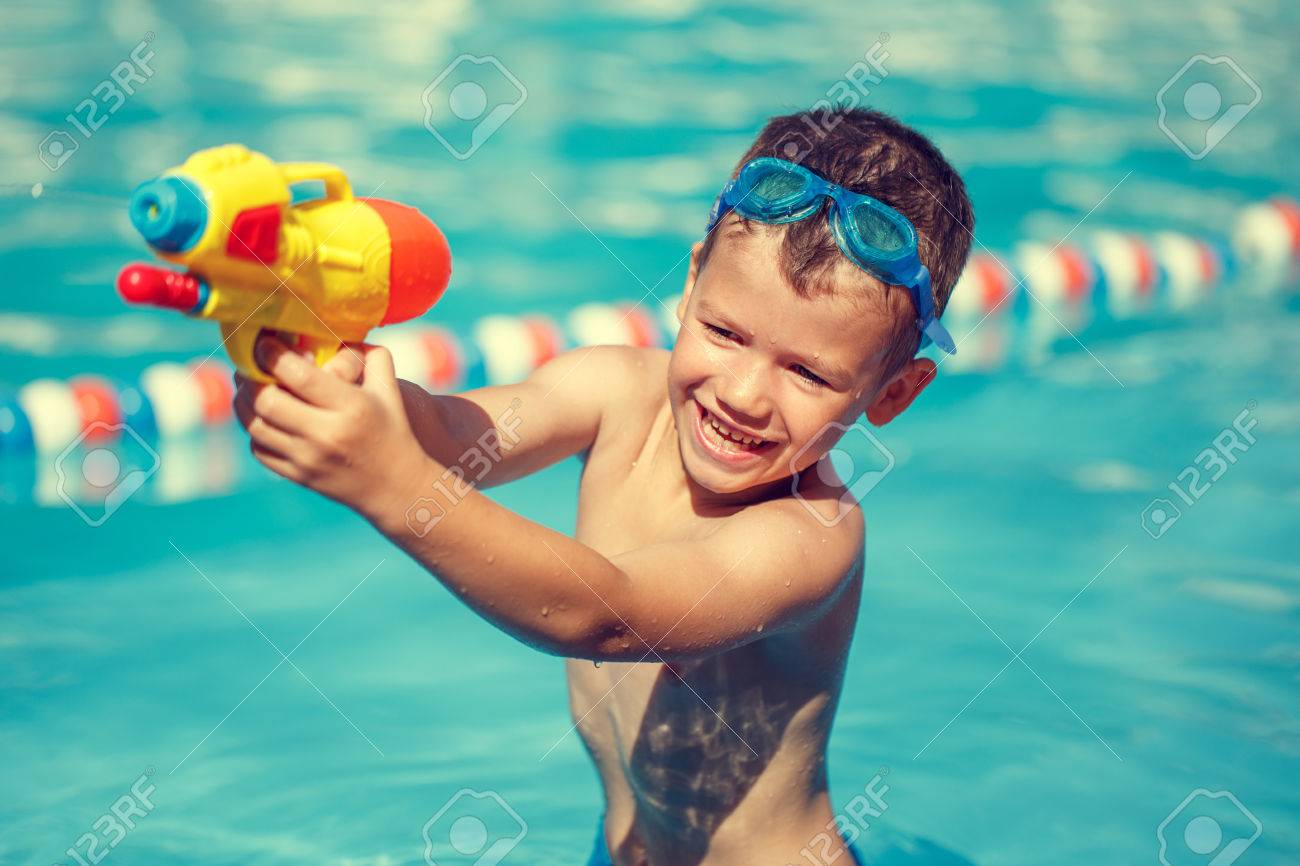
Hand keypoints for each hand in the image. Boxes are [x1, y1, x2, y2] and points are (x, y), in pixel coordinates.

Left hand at [233, 334, 430, 518]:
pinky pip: (259, 449)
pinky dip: (254, 429)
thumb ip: (371, 356)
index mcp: (352, 407)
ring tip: (248, 387)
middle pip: (267, 401)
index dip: (272, 355)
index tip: (263, 342)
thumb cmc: (393, 430)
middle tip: (250, 365)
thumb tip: (344, 331)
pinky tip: (262, 417)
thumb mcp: (390, 390)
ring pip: (255, 426)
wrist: (397, 487)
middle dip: (250, 378)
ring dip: (244, 402)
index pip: (299, 376)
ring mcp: (309, 458)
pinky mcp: (298, 476)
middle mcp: (326, 434)